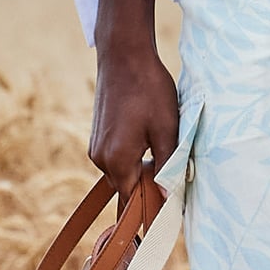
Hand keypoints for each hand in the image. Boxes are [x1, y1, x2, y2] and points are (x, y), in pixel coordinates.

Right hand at [88, 35, 179, 199]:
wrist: (124, 56)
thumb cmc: (149, 90)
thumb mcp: (166, 129)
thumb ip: (167, 166)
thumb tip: (167, 197)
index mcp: (117, 160)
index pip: (133, 202)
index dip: (152, 209)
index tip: (168, 214)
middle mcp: (100, 158)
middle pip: (127, 188)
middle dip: (148, 188)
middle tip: (173, 179)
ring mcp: (96, 147)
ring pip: (122, 173)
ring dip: (141, 171)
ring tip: (162, 153)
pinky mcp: (98, 136)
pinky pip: (116, 158)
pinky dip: (132, 158)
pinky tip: (148, 140)